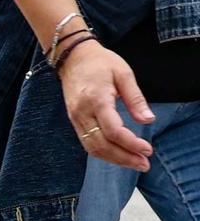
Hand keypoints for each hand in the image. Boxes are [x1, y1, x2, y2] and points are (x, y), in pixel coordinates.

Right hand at [60, 41, 153, 172]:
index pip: (113, 130)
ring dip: (114, 159)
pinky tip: (117, 155)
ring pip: (92, 147)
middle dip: (124, 158)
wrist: (72, 56)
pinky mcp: (74, 120)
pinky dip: (103, 153)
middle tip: (144, 164)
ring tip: (134, 163)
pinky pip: (86, 142)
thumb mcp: (124, 74)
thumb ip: (135, 98)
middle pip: (101, 144)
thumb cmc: (100, 62)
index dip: (131, 144)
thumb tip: (148, 120)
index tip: (148, 149)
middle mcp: (82, 112)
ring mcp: (75, 117)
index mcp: (96, 99)